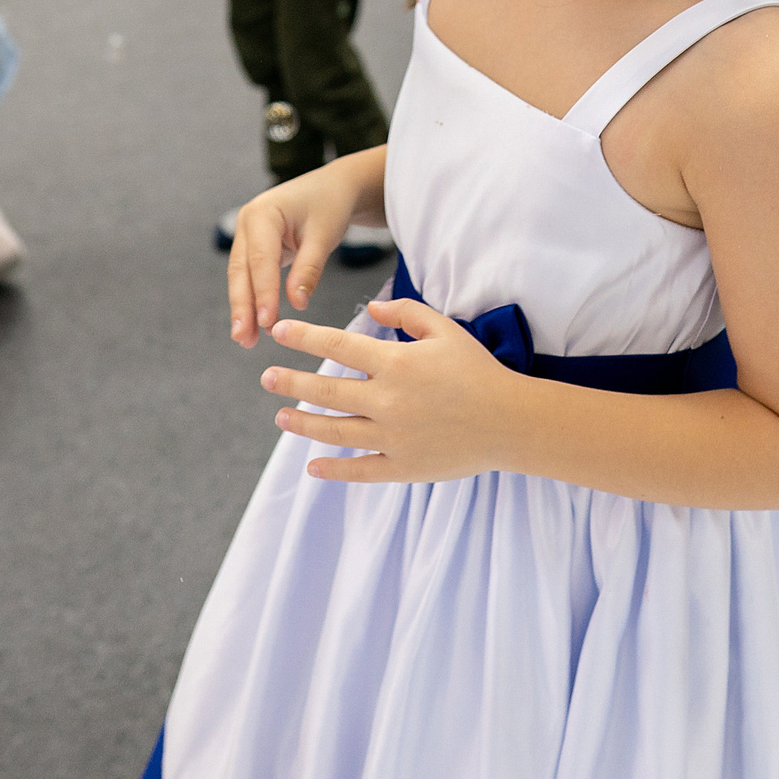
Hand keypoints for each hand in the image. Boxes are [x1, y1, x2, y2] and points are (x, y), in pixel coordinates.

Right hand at [227, 160, 369, 343]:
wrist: (333, 187)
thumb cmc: (330, 205)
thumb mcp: (324, 235)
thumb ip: (309, 269)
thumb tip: (296, 304)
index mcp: (263, 213)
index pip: (260, 260)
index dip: (263, 292)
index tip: (266, 322)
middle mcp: (248, 222)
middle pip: (241, 270)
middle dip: (241, 306)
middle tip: (243, 338)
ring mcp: (248, 234)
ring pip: (241, 276)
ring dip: (244, 307)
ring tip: (245, 339)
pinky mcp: (255, 246)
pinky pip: (250, 275)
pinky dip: (252, 298)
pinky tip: (254, 323)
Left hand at [261, 303, 518, 482]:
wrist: (511, 422)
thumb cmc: (478, 371)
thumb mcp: (446, 330)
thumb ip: (406, 313)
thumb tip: (369, 309)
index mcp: (396, 363)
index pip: (338, 347)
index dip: (305, 338)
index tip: (279, 332)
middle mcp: (388, 400)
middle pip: (326, 390)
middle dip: (291, 382)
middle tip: (267, 377)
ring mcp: (393, 436)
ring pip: (335, 430)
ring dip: (303, 423)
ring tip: (281, 417)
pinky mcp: (404, 466)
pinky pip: (361, 470)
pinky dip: (334, 470)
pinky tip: (313, 467)